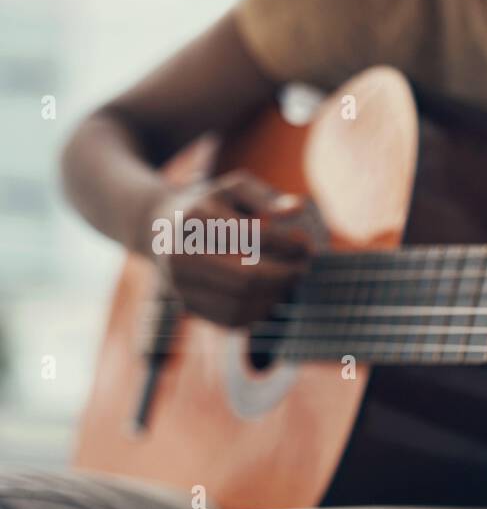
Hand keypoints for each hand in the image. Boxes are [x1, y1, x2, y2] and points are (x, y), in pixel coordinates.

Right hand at [144, 170, 322, 326]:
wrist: (158, 228)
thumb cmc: (209, 205)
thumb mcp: (233, 189)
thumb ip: (266, 197)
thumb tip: (297, 209)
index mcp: (195, 219)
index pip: (254, 238)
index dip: (288, 245)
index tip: (307, 245)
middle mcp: (182, 254)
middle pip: (248, 277)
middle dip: (285, 275)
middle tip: (304, 268)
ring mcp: (181, 284)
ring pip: (242, 302)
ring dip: (277, 295)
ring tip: (290, 281)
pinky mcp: (188, 306)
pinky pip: (233, 319)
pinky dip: (261, 311)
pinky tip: (272, 295)